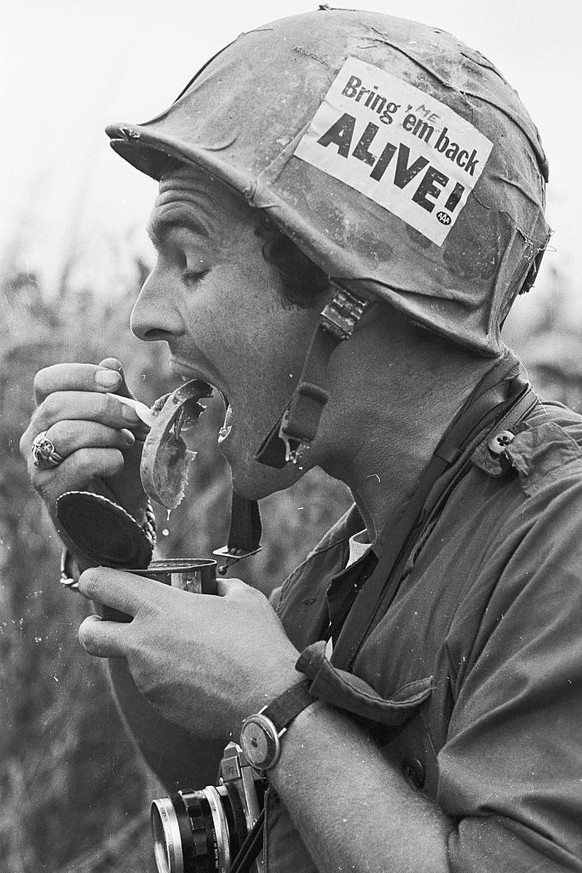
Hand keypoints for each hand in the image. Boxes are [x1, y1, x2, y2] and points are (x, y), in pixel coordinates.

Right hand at [20, 358, 149, 525]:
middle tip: (133, 417)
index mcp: (51, 413)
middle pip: (57, 404)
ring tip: (125, 442)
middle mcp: (36, 437)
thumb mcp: (127, 425)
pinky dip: (107, 458)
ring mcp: (38, 465)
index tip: (114, 381)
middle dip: (103, 405)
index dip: (80, 375)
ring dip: (105, 432)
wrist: (125, 515)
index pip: (47, 381)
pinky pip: (78, 462)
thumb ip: (120, 395)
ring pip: (64, 432)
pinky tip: (117, 462)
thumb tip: (111, 364)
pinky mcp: (51, 492)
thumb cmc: (123, 466)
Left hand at [77, 569, 300, 737]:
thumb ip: (219, 588)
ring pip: (128, 661)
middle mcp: (143, 643)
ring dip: (146, 653)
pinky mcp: (158, 706)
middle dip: (93, 626)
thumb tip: (214, 588)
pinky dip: (167, 678)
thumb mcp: (242, 598)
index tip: (97, 579)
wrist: (268, 700)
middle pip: (89, 634)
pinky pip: (153, 685)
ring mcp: (147, 678)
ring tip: (188, 651)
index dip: (93, 579)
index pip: (103, 585)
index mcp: (159, 608)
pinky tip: (199, 675)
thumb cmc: (258, 643)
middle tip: (110, 623)